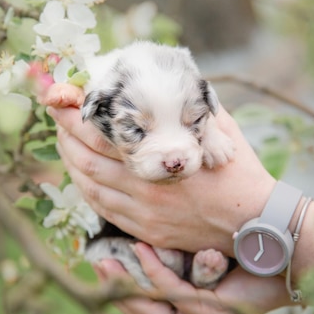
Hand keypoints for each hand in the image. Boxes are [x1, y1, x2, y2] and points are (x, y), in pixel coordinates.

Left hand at [48, 103, 276, 255]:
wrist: (255, 222)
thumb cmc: (239, 171)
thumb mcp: (219, 128)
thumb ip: (191, 105)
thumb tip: (170, 81)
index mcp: (161, 157)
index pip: (102, 134)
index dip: (74, 116)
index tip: (60, 99)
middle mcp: (146, 188)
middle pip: (88, 160)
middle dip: (65, 135)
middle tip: (58, 117)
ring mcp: (143, 214)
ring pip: (90, 186)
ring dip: (70, 163)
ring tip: (64, 143)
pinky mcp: (145, 231)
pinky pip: (102, 210)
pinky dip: (86, 190)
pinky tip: (81, 175)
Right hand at [93, 243, 290, 313]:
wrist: (281, 252)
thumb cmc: (240, 247)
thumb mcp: (195, 251)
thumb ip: (171, 252)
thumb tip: (138, 230)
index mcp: (185, 312)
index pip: (141, 306)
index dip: (117, 287)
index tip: (98, 262)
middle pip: (140, 312)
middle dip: (114, 289)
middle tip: (95, 262)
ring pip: (150, 308)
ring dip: (127, 281)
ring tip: (107, 260)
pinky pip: (171, 290)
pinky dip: (153, 269)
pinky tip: (140, 248)